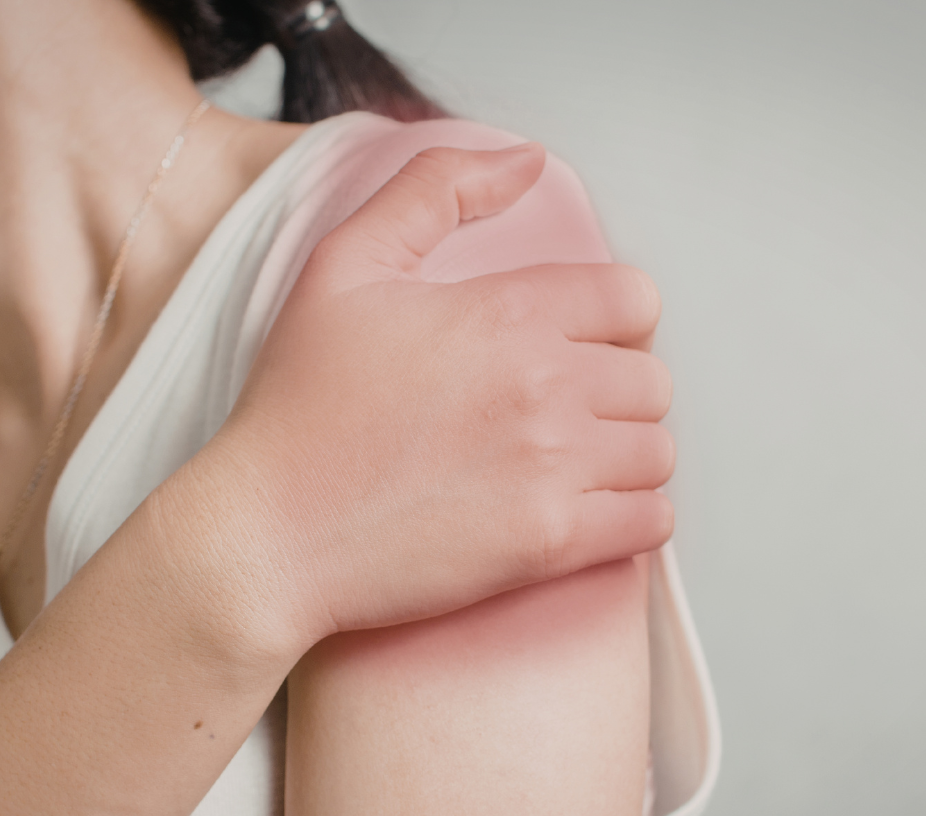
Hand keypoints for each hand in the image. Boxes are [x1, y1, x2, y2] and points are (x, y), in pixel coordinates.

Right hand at [179, 143, 673, 643]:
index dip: (609, 321)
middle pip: (651, 379)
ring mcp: (554, 466)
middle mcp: (545, 384)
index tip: (573, 347)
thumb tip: (527, 162)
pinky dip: (631, 518)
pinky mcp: (552, 542)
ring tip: (572, 467)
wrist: (268, 534)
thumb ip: (435, 190)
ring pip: (656, 451)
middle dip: (615, 393)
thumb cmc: (297, 406)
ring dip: (624, 457)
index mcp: (507, 311)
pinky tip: (584, 514)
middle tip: (561, 413)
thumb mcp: (343, 264)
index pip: (633, 300)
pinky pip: (651, 522)